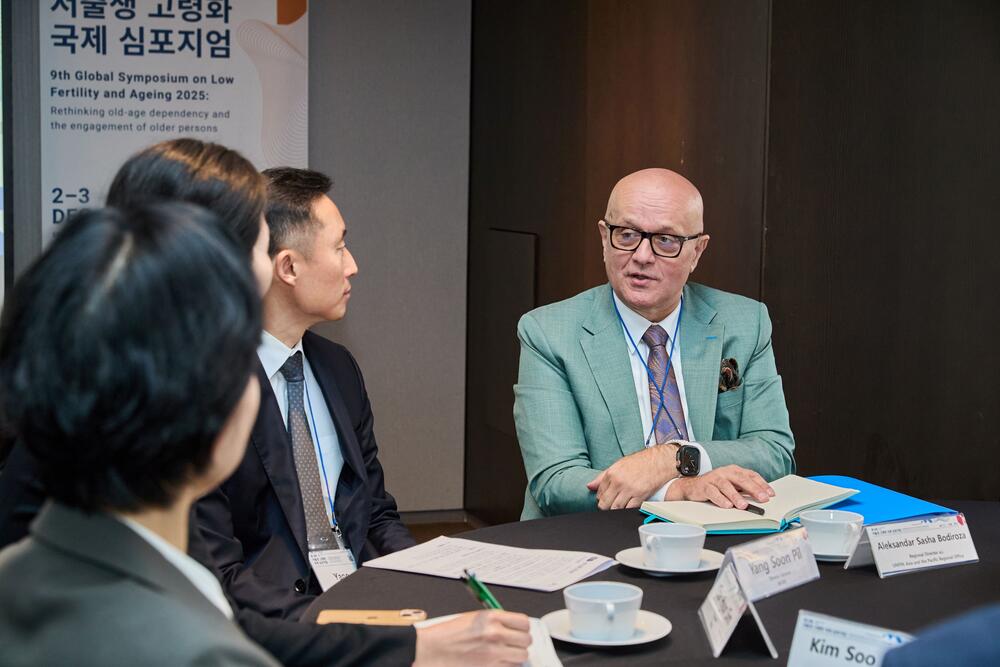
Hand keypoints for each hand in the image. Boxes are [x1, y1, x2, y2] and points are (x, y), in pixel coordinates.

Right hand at [413, 610, 531, 665]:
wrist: (433, 649)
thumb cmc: (449, 634)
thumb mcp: (475, 618)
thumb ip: (496, 621)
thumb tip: (512, 626)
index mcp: (492, 617)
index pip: (524, 622)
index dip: (523, 628)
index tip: (520, 630)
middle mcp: (496, 634)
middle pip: (526, 641)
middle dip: (520, 643)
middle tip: (513, 644)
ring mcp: (494, 653)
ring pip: (521, 656)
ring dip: (515, 656)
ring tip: (505, 654)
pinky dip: (507, 666)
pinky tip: (497, 662)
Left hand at [586, 445, 677, 510]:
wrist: (659, 460)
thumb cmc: (640, 462)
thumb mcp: (618, 465)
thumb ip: (602, 477)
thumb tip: (590, 486)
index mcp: (612, 474)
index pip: (599, 493)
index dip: (601, 498)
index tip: (605, 499)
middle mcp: (619, 482)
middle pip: (605, 504)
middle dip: (606, 507)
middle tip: (610, 506)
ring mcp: (629, 490)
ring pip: (615, 508)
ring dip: (616, 510)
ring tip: (620, 506)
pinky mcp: (640, 496)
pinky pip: (629, 509)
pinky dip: (627, 510)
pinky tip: (629, 507)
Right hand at [666, 464, 774, 508]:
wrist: (692, 486)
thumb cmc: (715, 486)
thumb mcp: (732, 485)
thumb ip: (744, 489)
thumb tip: (761, 497)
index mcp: (734, 470)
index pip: (751, 475)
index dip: (762, 484)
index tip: (770, 494)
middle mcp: (725, 472)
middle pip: (741, 479)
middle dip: (753, 489)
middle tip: (763, 499)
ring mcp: (714, 478)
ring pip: (727, 486)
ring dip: (736, 496)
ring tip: (744, 506)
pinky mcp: (704, 486)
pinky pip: (713, 493)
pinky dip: (721, 500)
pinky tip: (727, 505)